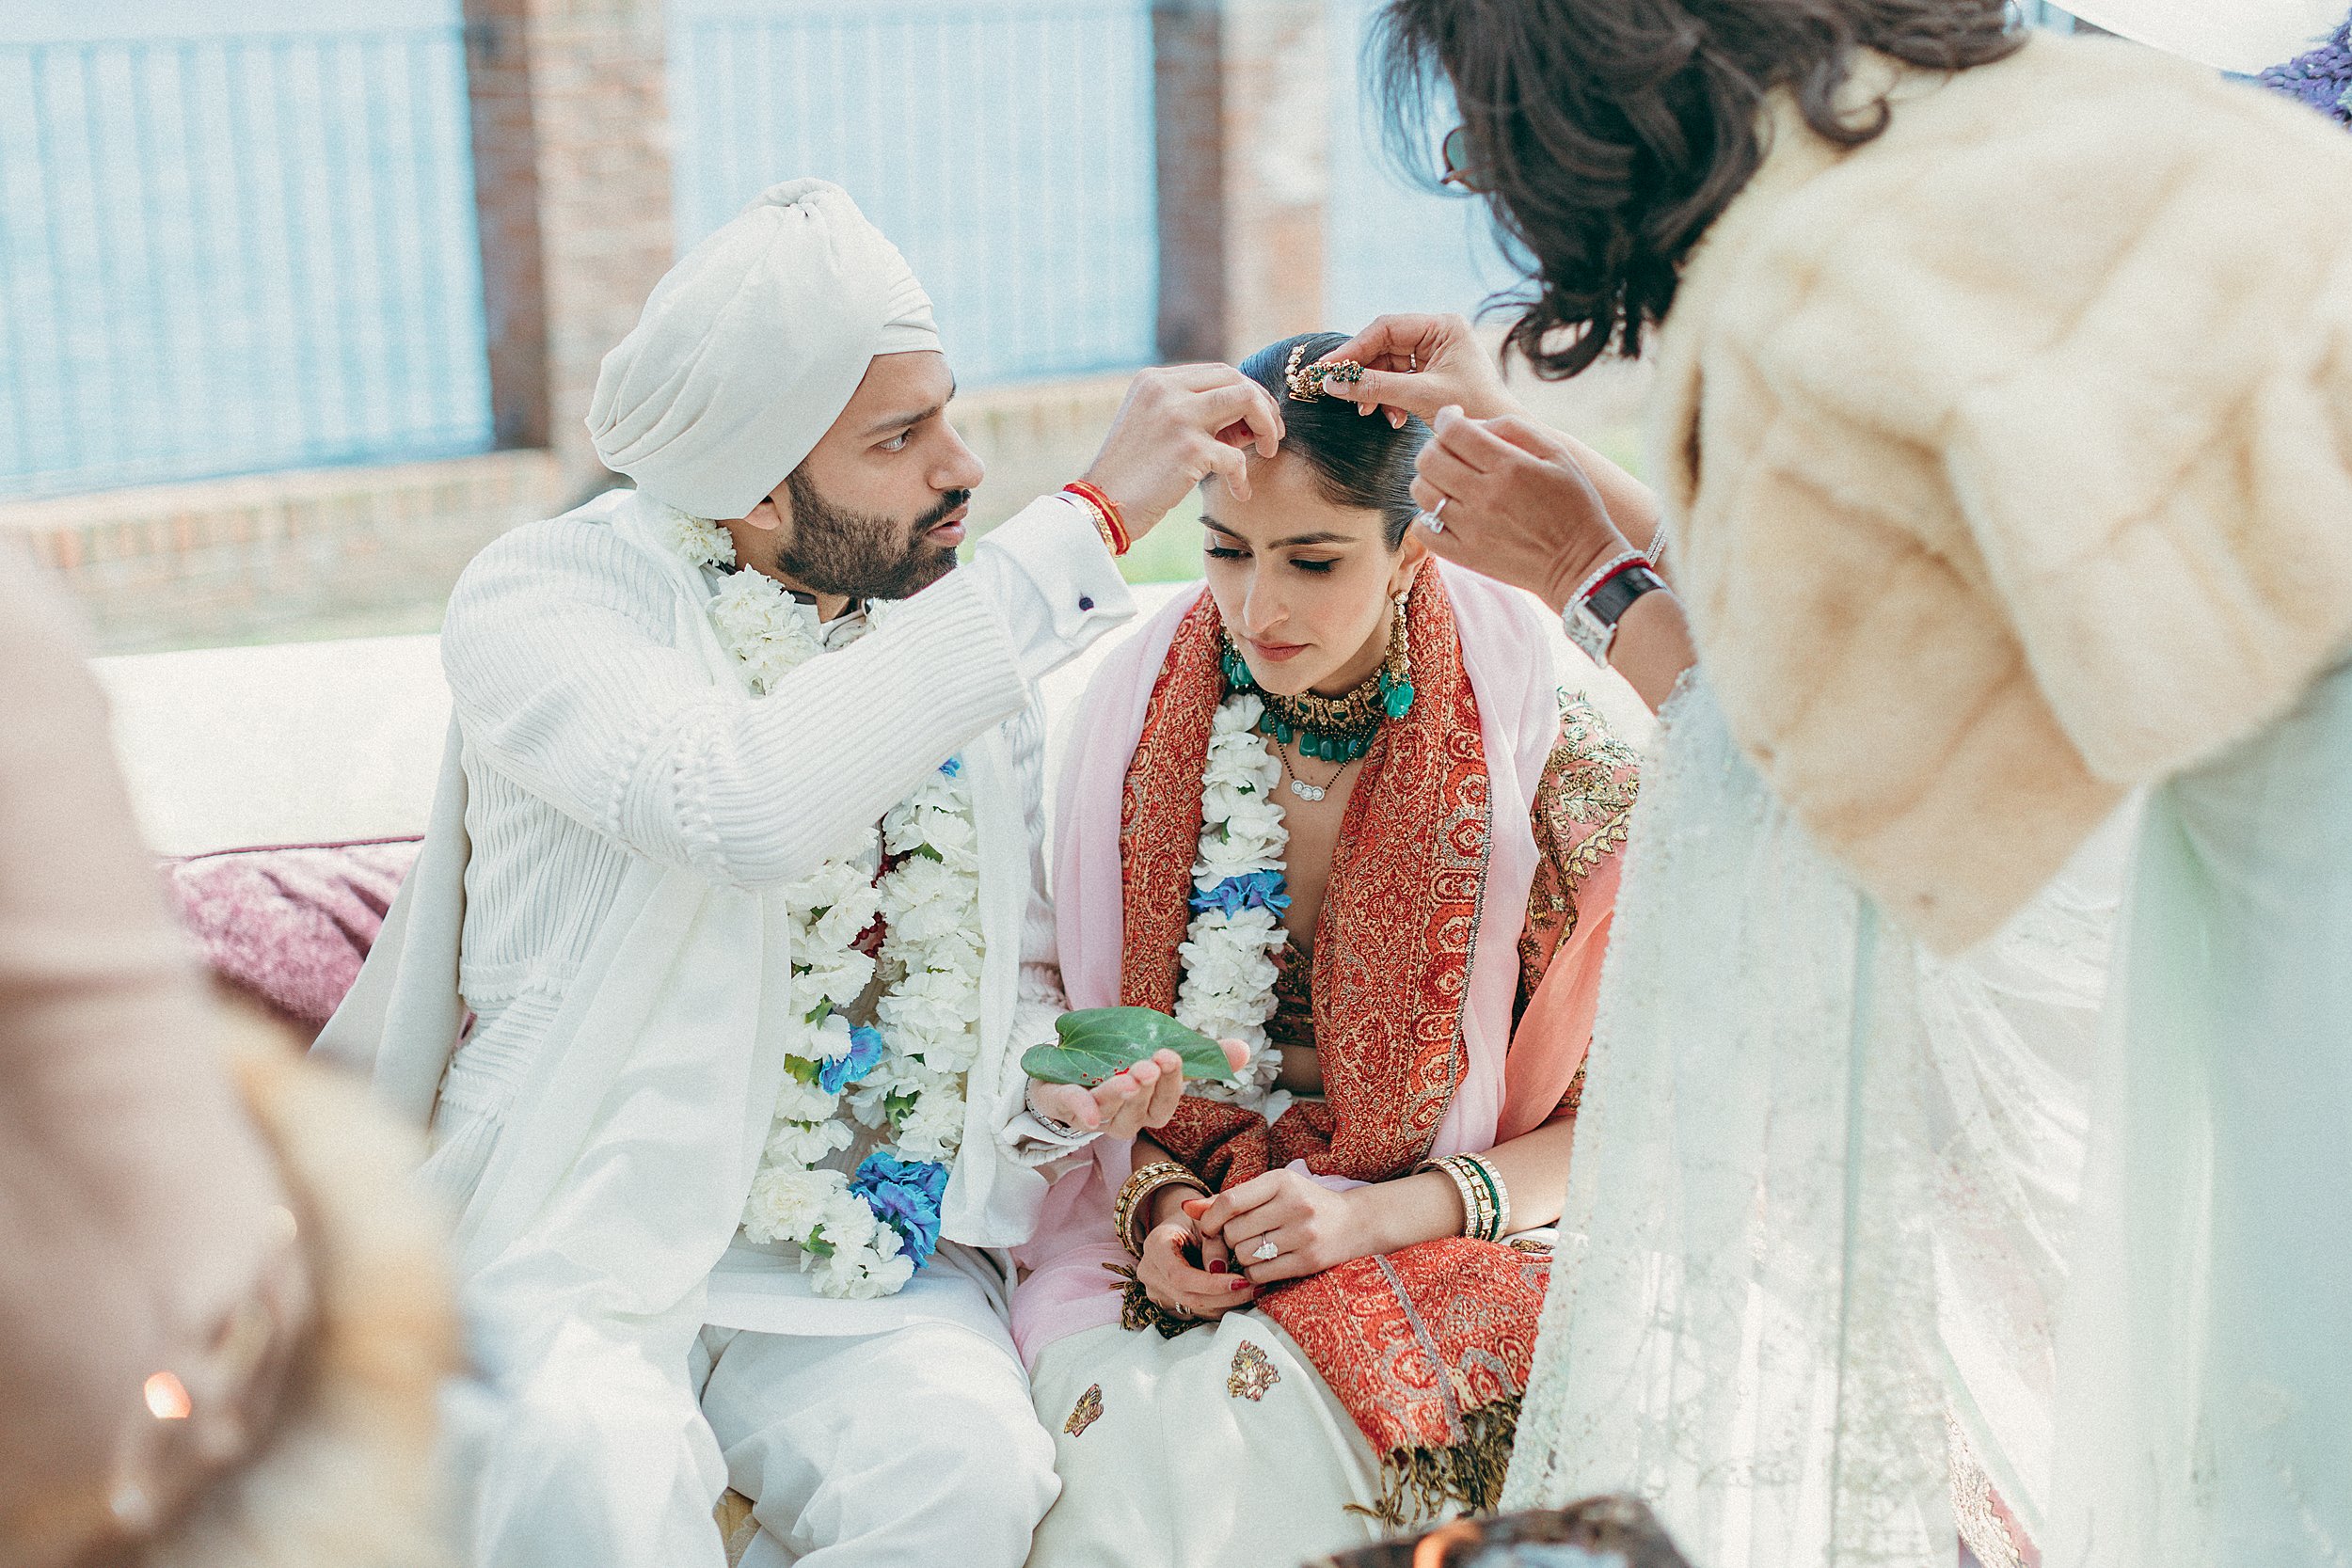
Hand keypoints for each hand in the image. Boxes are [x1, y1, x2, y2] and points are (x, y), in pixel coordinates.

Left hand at [1027, 1039, 1250, 1140]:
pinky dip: (1080, 1109)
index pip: (1165, 1105)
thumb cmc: (1124, 1065)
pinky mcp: (1063, 1104)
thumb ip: (1203, 1056)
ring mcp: (1092, 1113)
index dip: (1171, 1084)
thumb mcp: (1162, 1058)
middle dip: (1147, 1089)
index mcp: (1147, 1108)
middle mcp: (1122, 1118)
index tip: (1172, 1055)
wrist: (1068, 1068)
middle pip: (1139, 1114)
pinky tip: (1088, 1110)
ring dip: (1119, 1096)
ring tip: (1129, 1075)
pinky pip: (1070, 1109)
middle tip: (1152, 1064)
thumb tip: (1245, 1049)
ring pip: (1108, 1114)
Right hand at [1081, 364, 1284, 537]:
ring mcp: (1178, 416)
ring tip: (1268, 451)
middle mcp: (1166, 389)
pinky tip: (1239, 493)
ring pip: (1246, 399)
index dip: (1245, 393)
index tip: (1254, 420)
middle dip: (1262, 405)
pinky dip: (1243, 477)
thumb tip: (1249, 420)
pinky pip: (1236, 456)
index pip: (1217, 372)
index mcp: (1154, 380)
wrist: (1101, 505)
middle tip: (1270, 436)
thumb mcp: (1154, 429)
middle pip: (1235, 378)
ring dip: (1266, 424)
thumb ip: (1193, 415)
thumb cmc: (1131, 474)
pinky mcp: (1189, 448)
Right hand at [1137, 1214, 1254, 1320]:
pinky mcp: (1166, 1302)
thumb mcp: (1208, 1219)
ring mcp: (1155, 1290)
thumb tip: (1220, 1270)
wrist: (1180, 1227)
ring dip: (1226, 1303)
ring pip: (1194, 1308)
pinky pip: (1195, 1311)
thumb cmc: (1197, 1218)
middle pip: (1188, 1297)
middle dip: (1226, 1297)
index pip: (1180, 1275)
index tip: (1241, 1281)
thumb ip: (1214, 1240)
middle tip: (1256, 1288)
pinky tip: (1237, 1294)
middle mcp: (1149, 1271)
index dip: (1211, 1284)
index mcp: (1155, 1245)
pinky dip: (1219, 1305)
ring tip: (1253, 1290)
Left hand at [1189, 1170, 1377, 1286]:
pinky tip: (1266, 1263)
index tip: (1210, 1227)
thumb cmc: (1306, 1203)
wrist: (1357, 1222)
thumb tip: (1188, 1209)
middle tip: (1241, 1239)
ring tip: (1257, 1249)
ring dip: (1242, 1258)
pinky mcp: (1309, 1261)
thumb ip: (1230, 1200)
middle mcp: (1293, 1205)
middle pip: (1234, 1232)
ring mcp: (1303, 1234)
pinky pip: (1262, 1274)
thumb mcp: (1272, 1191)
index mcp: (1281, 1180)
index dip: (1211, 1219)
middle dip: (1230, 1240)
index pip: (1229, 1201)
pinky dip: (1255, 1273)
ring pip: (1245, 1255)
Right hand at [1315, 313, 1521, 427]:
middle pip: (1384, 346)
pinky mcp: (1430, 375)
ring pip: (1387, 365)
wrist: (1497, 437)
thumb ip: (1376, 387)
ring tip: (1368, 412)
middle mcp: (1438, 334)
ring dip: (1375, 391)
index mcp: (1443, 326)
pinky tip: (1392, 418)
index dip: (1354, 348)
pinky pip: (1397, 380)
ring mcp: (1434, 354)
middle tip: (1338, 391)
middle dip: (1364, 373)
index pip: (1387, 328)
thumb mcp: (1420, 396)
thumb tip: (1332, 383)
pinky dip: (1388, 399)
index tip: (1327, 367)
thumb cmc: (1473, 410)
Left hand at [1411, 408, 1631, 611]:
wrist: (1581, 563)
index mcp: (1509, 467)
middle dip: (1435, 445)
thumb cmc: (1574, 504)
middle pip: (1429, 458)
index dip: (1446, 417)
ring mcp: (1470, 528)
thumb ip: (1514, 428)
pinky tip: (1446, 512)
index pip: (1453, 431)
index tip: (1452, 418)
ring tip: (1449, 481)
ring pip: (1422, 490)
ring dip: (1429, 479)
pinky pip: (1423, 528)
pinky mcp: (1464, 555)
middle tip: (1451, 450)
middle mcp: (1484, 495)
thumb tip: (1474, 422)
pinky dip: (1427, 517)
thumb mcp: (1558, 454)